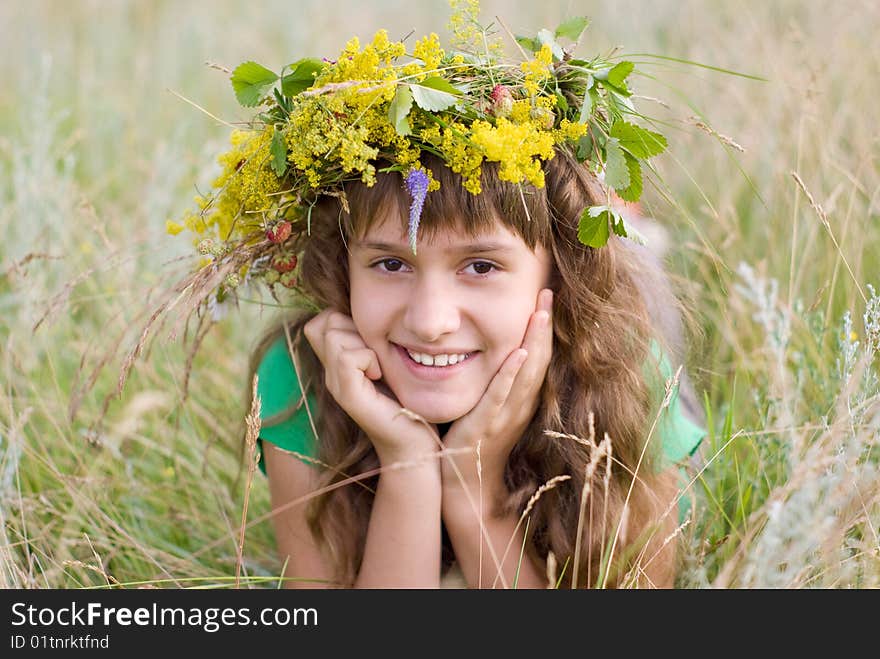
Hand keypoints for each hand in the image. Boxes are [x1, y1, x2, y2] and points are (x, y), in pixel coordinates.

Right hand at [303, 309, 439, 464]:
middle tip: (376, 353)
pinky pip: (347, 357)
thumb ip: (373, 341)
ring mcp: (336, 385)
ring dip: (363, 343)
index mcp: (337, 364)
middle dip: (354, 326)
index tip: (371, 340)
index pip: (321, 321)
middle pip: (324, 322)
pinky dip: (368, 358)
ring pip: (333, 334)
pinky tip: (379, 375)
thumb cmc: (408, 402)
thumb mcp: (388, 361)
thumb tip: (372, 314)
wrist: (415, 443)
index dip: (344, 318)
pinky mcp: (347, 396)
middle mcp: (330, 374)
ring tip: (378, 366)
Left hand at [440, 288, 553, 493]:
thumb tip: (493, 346)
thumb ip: (494, 377)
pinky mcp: (486, 425)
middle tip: (547, 291)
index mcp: (520, 398)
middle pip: (538, 359)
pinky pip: (501, 396)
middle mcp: (519, 405)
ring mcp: (505, 415)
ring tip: (540, 312)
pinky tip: (516, 353)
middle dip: (543, 325)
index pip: (536, 356)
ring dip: (534, 342)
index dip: (543, 327)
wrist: (462, 482)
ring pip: (526, 374)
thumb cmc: (471, 440)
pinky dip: (511, 374)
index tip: (544, 295)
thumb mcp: (487, 403)